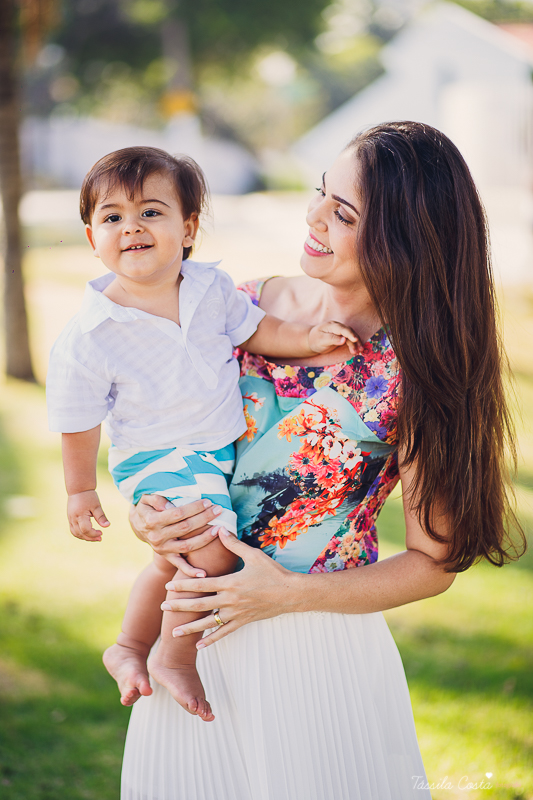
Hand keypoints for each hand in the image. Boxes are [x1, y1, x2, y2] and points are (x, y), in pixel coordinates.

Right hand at [67, 490, 109, 540]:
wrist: (78, 489)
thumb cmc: (88, 496)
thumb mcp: (96, 506)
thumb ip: (101, 516)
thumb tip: (107, 526)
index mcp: (80, 515)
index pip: (86, 530)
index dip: (94, 534)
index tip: (101, 533)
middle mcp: (73, 519)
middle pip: (80, 534)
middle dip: (90, 538)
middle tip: (100, 538)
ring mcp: (70, 519)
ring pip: (75, 533)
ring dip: (85, 537)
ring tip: (94, 537)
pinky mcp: (70, 518)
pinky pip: (73, 530)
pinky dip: (80, 534)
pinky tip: (87, 533)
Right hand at [129, 495, 224, 569]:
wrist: (138, 523)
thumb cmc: (147, 506)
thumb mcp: (146, 498)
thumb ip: (157, 499)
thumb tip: (170, 506)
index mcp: (152, 520)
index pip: (178, 514)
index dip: (194, 508)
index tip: (207, 502)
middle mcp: (157, 536)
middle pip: (185, 528)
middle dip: (204, 518)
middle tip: (219, 510)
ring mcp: (162, 548)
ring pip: (187, 546)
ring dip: (204, 539)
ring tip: (218, 530)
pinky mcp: (167, 556)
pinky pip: (179, 565)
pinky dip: (191, 571)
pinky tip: (204, 574)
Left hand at [160, 529, 303, 647]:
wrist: (290, 593)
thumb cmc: (273, 572)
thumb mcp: (253, 555)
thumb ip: (234, 544)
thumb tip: (220, 529)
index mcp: (230, 582)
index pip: (201, 584)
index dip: (183, 585)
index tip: (168, 586)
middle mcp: (230, 600)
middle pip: (199, 605)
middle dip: (179, 606)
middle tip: (163, 606)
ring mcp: (236, 613)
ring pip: (208, 622)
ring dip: (190, 628)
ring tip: (174, 632)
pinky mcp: (243, 622)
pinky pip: (224, 632)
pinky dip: (211, 639)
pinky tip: (199, 645)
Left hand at [308, 320, 361, 355]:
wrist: (312, 341)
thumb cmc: (316, 340)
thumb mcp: (322, 340)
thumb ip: (332, 339)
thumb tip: (344, 340)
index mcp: (331, 326)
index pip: (342, 329)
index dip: (349, 334)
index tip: (355, 339)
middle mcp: (337, 326)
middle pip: (349, 332)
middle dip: (354, 341)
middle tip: (356, 351)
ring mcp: (341, 330)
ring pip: (351, 335)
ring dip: (356, 343)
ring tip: (359, 352)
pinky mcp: (343, 335)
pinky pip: (351, 339)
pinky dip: (355, 344)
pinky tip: (358, 350)